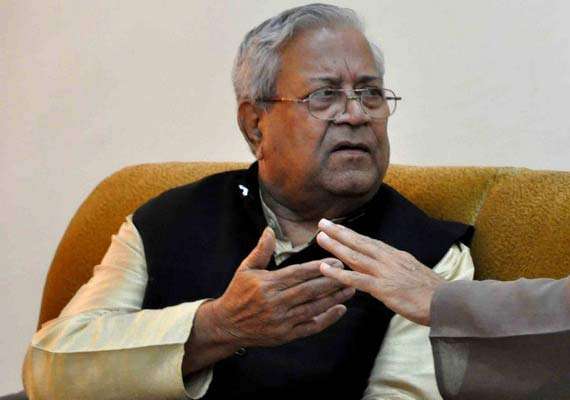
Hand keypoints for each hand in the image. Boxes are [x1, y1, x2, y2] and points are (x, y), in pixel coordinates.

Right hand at [207, 227, 354, 347]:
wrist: (227, 325)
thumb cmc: (238, 293)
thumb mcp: (246, 269)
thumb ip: (261, 250)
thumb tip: (270, 229)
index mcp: (267, 284)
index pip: (297, 274)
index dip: (318, 268)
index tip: (335, 261)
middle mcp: (275, 303)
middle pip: (309, 291)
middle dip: (331, 281)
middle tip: (349, 273)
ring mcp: (281, 321)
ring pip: (313, 308)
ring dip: (334, 299)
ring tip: (350, 289)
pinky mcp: (285, 335)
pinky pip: (310, 326)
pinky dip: (326, 319)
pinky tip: (340, 309)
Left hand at [316, 219, 444, 325]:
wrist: (448, 302)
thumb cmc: (434, 292)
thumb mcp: (414, 272)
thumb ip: (398, 268)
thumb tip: (387, 266)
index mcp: (396, 256)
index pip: (369, 242)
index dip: (352, 234)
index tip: (338, 226)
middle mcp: (388, 259)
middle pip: (359, 242)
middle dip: (339, 232)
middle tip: (322, 222)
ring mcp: (385, 272)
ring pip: (354, 256)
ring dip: (335, 246)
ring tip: (320, 238)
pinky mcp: (383, 288)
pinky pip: (356, 279)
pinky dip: (338, 274)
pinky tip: (324, 269)